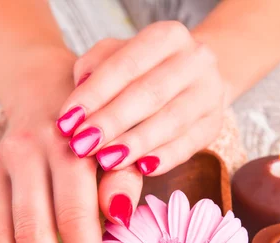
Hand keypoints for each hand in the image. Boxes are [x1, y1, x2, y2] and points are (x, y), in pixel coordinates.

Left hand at [56, 21, 225, 174]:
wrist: (191, 79)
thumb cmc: (143, 70)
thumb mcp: (117, 57)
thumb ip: (95, 68)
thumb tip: (80, 90)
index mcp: (168, 36)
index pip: (126, 64)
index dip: (94, 95)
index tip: (66, 121)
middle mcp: (195, 60)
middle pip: (150, 93)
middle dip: (112, 122)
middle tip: (82, 145)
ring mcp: (209, 93)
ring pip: (171, 121)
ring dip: (136, 143)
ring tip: (106, 160)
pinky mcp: (214, 124)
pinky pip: (189, 145)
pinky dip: (164, 158)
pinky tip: (141, 169)